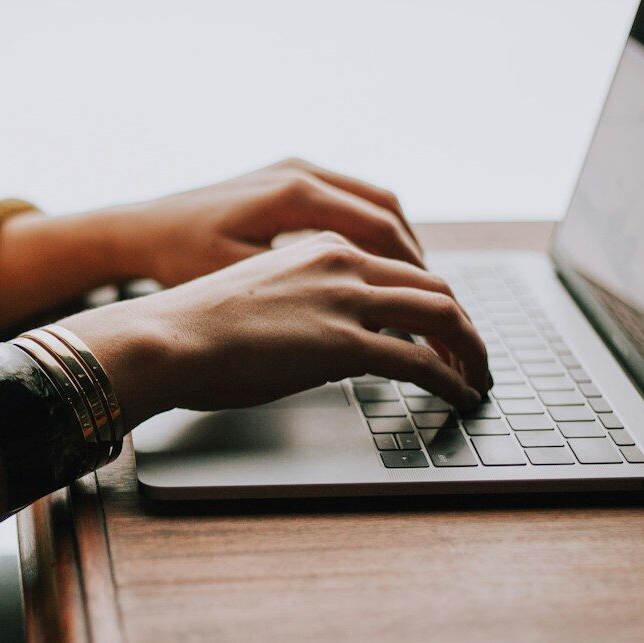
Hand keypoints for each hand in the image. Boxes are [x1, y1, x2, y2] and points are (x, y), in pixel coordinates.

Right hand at [60, 232, 489, 426]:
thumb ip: (304, 305)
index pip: (400, 267)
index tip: (443, 328)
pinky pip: (422, 361)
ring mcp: (345, 300)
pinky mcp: (344, 343)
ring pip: (442, 315)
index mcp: (321, 246)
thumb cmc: (194, 327)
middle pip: (433, 286)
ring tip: (478, 378)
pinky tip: (460, 396)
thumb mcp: (260, 297)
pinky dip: (452, 379)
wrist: (164, 337)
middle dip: (464, 325)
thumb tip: (325, 341)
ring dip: (470, 350)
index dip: (432, 300)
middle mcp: (342, 262)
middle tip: (474, 356)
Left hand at [107, 157, 424, 286]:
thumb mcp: (242, 282)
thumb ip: (305, 295)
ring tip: (414, 287)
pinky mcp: (285, 178)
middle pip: (387, 211)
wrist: (139, 230)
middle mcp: (301, 172)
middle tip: (436, 302)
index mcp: (295, 194)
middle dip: (416, 259)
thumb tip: (364, 321)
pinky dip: (371, 231)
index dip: (414, 273)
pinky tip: (374, 267)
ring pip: (373, 202)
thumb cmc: (180, 260)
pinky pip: (348, 200)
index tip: (432, 308)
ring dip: (398, 243)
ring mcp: (294, 170)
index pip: (381, 230)